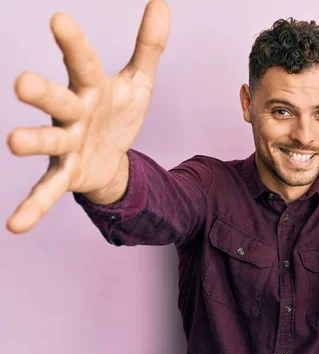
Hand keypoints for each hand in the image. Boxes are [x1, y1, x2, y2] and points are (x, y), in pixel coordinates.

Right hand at [6, 0, 169, 233]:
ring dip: (33, 141)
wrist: (113, 156)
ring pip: (48, 141)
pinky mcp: (67, 173)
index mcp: (91, 88)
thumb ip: (148, 46)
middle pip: (57, 100)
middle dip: (42, 93)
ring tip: (13, 142)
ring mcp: (67, 144)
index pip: (82, 62)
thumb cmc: (117, 113)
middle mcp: (73, 113)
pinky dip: (33, 207)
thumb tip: (161, 3)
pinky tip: (15, 225)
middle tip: (23, 83)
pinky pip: (47, 191)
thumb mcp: (138, 82)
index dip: (72, 43)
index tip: (59, 19)